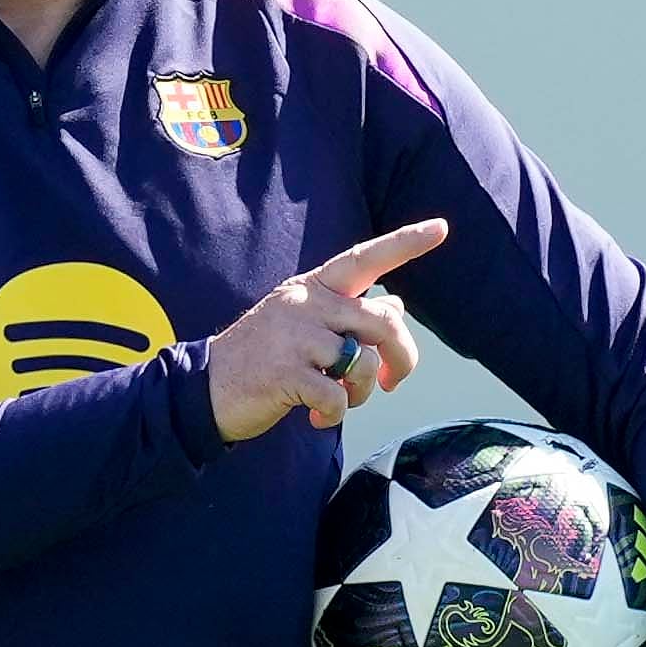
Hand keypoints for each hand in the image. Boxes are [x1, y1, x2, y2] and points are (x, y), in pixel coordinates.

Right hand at [206, 219, 447, 441]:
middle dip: (402, 357)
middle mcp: (307, 304)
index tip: (441, 227)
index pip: (364, 258)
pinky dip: (335, 416)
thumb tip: (397, 306)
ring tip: (340, 401)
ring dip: (361, 392)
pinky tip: (316, 419)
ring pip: (363, 363)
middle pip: (383, 322)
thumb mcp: (303, 324)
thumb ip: (348, 314)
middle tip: (393, 381)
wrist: (204, 388)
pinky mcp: (287, 374)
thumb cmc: (263, 356)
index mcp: (312, 288)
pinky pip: (338, 398)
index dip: (405, 243)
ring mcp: (295, 338)